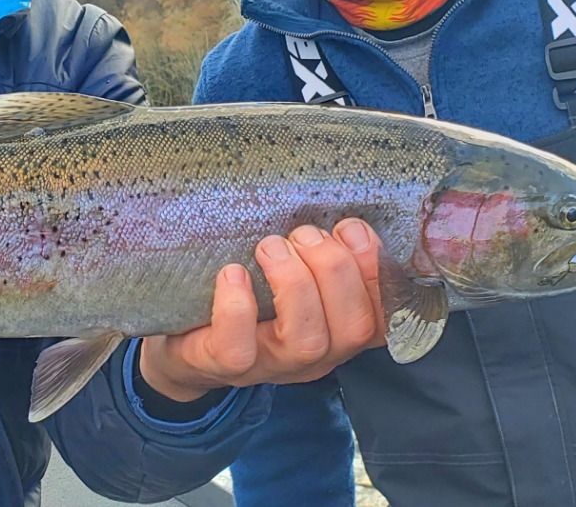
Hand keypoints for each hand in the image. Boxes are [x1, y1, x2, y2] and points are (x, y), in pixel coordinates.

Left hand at [138, 219, 384, 401]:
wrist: (191, 343)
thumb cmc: (255, 297)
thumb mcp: (297, 274)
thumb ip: (322, 254)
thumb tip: (339, 209)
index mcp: (340, 330)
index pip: (385, 317)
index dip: (379, 272)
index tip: (351, 228)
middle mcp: (317, 355)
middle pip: (354, 327)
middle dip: (334, 269)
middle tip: (301, 235)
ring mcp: (273, 365)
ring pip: (306, 341)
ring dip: (294, 283)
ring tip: (270, 247)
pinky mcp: (226, 366)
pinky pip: (240, 348)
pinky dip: (239, 307)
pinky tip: (232, 273)